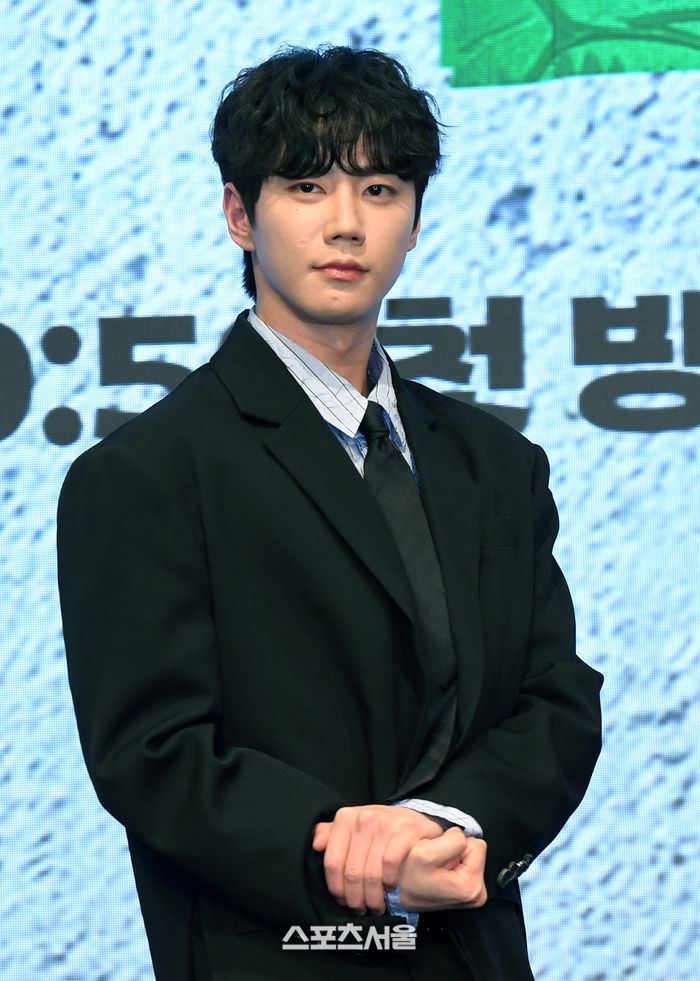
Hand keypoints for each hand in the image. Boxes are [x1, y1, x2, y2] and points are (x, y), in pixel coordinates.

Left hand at [312, 805, 442, 914]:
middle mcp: (363, 818)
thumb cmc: (379, 829)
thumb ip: (332, 834)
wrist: (415, 818)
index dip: (335, 888)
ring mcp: (385, 823)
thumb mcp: (354, 828)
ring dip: (373, 897)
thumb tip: (316, 845)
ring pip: (371, 873)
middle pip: (352, 872)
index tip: (342, 901)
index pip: (332, 862)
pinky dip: (389, 882)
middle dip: (355, 898)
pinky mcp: (405, 830)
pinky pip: (390, 864)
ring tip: (375, 906)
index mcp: (345, 818)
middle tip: (360, 909)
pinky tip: (390, 888)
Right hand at [398, 826, 487, 911]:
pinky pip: (465, 865)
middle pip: (475, 851)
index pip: (477, 844)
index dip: (454, 844)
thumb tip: (462, 834)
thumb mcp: (426, 852)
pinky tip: (439, 874)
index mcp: (471, 887)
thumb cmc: (408, 877)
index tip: (439, 857)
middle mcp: (477, 895)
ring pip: (469, 857)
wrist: (397, 894)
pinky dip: (452, 865)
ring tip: (435, 869)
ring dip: (452, 858)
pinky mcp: (467, 893)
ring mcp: (473, 896)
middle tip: (436, 864)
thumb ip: (453, 839)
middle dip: (454, 852)